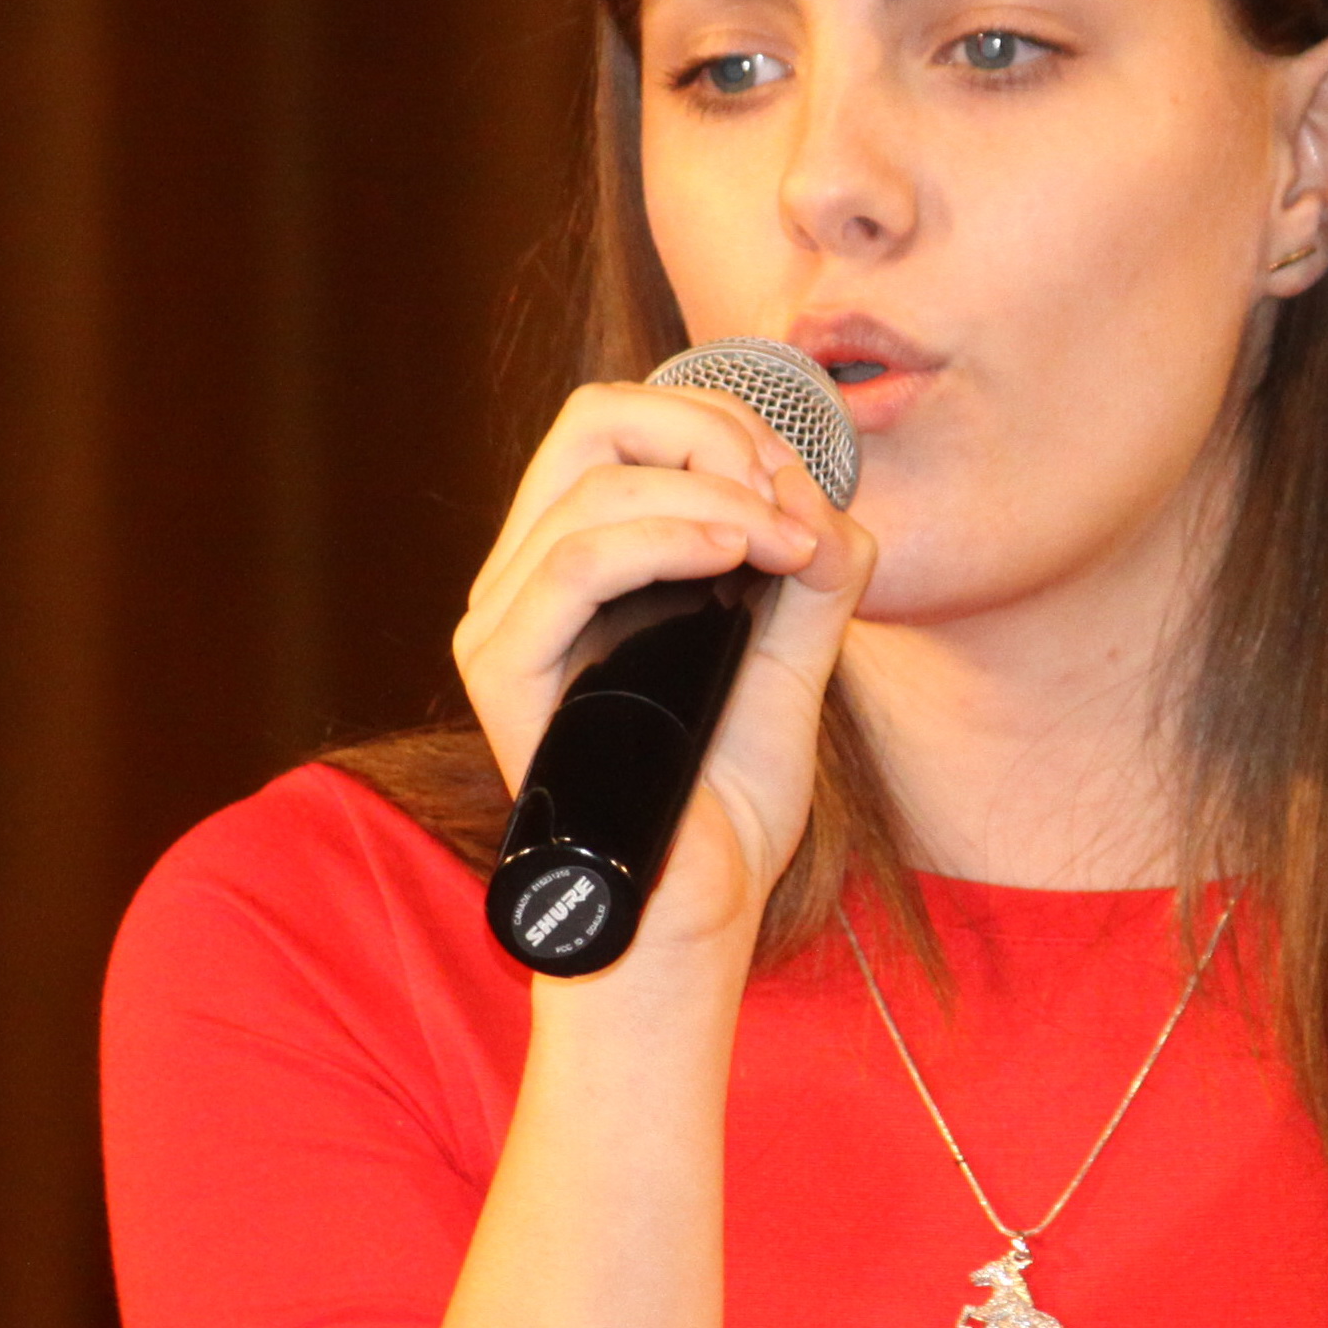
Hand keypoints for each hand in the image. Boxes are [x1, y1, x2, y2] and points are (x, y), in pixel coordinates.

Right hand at [456, 382, 872, 957]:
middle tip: (784, 494)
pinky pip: (571, 563)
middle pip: (592, 420)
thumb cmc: (725, 795)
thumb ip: (817, 573)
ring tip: (780, 543)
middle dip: (707, 429)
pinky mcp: (503, 671)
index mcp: (582, 556)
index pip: (622, 421)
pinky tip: (733, 555)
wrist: (697, 909)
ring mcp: (507, 620)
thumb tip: (825, 497)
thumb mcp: (797, 661)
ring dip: (711, 491)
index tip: (799, 484)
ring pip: (593, 485)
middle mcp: (529, 573)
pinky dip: (663, 536)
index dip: (719, 419)